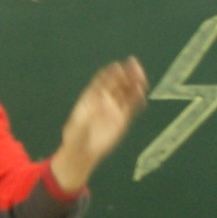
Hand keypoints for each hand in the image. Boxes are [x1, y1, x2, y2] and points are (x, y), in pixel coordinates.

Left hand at [51, 58, 148, 190]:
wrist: (81, 152)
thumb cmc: (75, 136)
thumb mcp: (77, 124)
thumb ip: (88, 113)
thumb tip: (100, 101)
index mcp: (90, 97)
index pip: (101, 81)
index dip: (110, 73)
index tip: (117, 66)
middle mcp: (103, 99)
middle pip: (116, 83)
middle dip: (125, 73)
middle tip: (135, 65)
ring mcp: (113, 108)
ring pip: (126, 92)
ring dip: (134, 83)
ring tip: (142, 76)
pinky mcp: (122, 119)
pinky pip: (131, 106)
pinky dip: (137, 98)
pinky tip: (142, 91)